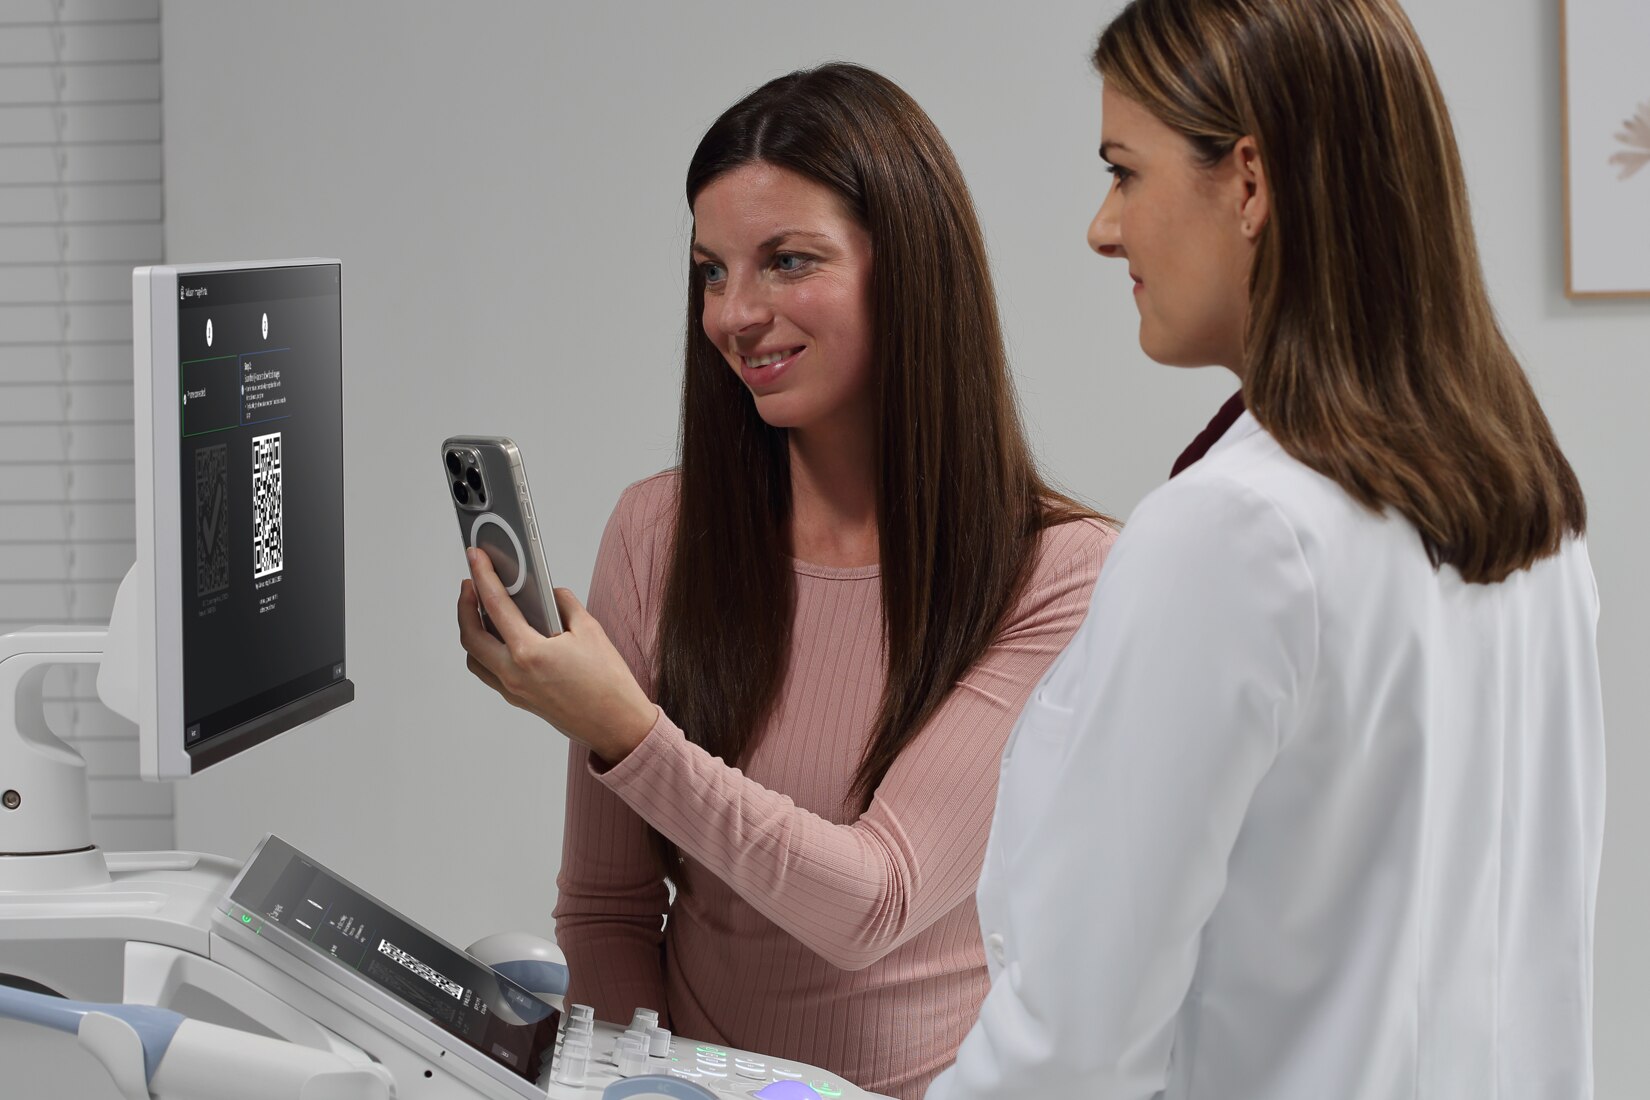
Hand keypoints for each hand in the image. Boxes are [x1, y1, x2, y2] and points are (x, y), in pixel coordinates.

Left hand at [457, 548, 657, 765]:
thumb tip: (549, 594)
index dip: (482, 575)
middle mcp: (514, 673)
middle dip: (465, 605)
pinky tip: (499, 638)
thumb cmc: (608, 682)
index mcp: (529, 652)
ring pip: (474, 657)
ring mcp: (513, 690)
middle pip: (470, 635)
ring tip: (480, 610)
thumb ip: (564, 604)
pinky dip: (485, 651)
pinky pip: (489, 672)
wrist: (617, 725)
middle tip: (471, 583)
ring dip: (471, 631)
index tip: (474, 556)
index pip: (495, 605)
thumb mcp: (590, 630)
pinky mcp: (519, 700)